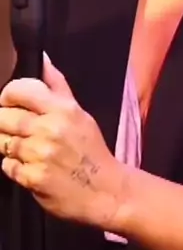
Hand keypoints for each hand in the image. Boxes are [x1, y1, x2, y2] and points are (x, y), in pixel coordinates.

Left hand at [0, 55, 125, 228]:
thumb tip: (43, 59)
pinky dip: (13, 165)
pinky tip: (27, 165)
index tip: (9, 102)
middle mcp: (49, 129)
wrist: (104, 190)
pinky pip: (7, 166)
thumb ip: (57, 86)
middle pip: (4, 117)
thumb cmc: (90, 149)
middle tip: (13, 128)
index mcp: (62, 109)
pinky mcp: (32, 179)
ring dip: (7, 145)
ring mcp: (39, 155)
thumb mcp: (79, 113)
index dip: (8, 95)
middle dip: (4, 122)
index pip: (20, 91)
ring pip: (2, 142)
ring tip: (24, 147)